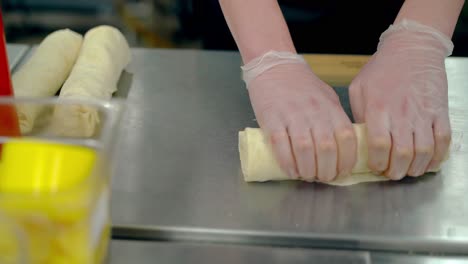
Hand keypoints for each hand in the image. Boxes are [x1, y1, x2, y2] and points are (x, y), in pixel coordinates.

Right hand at [242, 51, 356, 181]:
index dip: (347, 161)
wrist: (274, 66)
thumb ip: (334, 119)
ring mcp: (292, 116)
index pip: (347, 139)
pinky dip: (287, 163)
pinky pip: (280, 146)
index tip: (342, 172)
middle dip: (327, 171)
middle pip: (327, 149)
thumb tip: (341, 147)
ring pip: (305, 150)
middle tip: (323, 178)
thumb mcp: (327, 97)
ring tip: (307, 176)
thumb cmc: (302, 84)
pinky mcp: (272, 119)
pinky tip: (291, 171)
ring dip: (307, 170)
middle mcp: (314, 113)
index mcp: (331, 108)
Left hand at [349, 19, 452, 179]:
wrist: (412, 48)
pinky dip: (437, 157)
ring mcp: (424, 113)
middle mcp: (402, 113)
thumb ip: (357, 114)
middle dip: (396, 171)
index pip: (379, 144)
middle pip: (403, 154)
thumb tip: (359, 139)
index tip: (374, 167)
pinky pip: (443, 141)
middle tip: (391, 173)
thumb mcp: (359, 88)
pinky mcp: (440, 112)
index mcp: (378, 108)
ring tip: (407, 170)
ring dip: (415, 168)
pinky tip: (428, 162)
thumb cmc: (382, 68)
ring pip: (424, 152)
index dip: (377, 162)